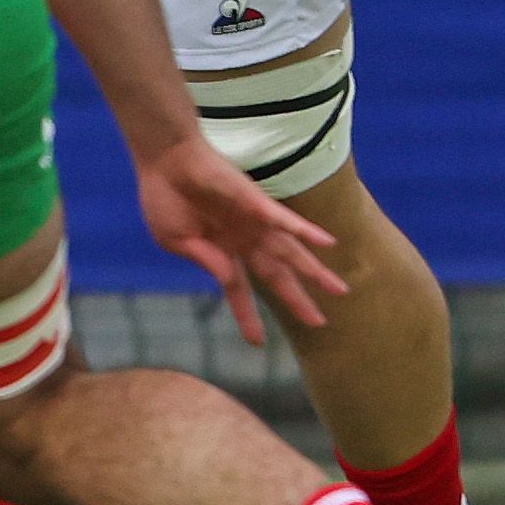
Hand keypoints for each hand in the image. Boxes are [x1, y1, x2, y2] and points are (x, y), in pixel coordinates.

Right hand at [136, 139, 343, 346]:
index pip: (239, 289)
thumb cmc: (164, 197)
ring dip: (314, 270)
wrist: (164, 162)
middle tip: (320, 323)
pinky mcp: (255, 203)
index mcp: (220, 251)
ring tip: (341, 291)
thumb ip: (204, 261)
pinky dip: (306, 232)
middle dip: (297, 299)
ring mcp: (252, 223)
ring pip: (290, 252)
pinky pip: (286, 220)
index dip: (246, 316)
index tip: (257, 343)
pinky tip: (328, 243)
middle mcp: (243, 240)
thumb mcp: (175, 241)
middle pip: (276, 275)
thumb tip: (229, 279)